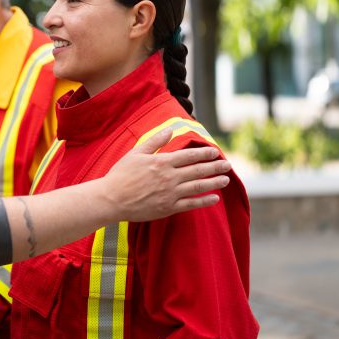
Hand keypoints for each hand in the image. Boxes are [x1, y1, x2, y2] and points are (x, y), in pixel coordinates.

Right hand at [102, 129, 229, 221]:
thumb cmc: (121, 175)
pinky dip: (204, 201)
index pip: (189, 156)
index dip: (204, 153)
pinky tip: (214, 198)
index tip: (215, 152)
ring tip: (226, 180)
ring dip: (214, 182)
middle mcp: (169, 177)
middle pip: (198, 170)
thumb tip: (170, 130)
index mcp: (162, 162)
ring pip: (198, 187)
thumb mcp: (136, 153)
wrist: (111, 199)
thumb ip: (155, 142)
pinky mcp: (168, 208)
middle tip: (227, 165)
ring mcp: (170, 194)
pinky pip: (191, 204)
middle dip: (214, 167)